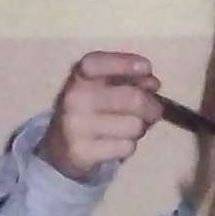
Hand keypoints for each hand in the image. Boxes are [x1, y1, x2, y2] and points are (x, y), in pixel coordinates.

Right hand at [36, 51, 159, 180]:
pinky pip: (126, 147)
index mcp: (79, 77)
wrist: (60, 147)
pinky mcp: (82, 152)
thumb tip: (153, 84)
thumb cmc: (91, 110)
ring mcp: (76, 126)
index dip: (124, 63)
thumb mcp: (103, 88)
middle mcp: (74, 98)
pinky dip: (129, 146)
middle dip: (153, 107)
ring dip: (140, 129)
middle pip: (133, 99)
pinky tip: (117, 143)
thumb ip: (129, 80)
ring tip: (129, 128)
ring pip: (135, 126)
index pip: (97, 63)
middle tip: (154, 111)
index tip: (147, 67)